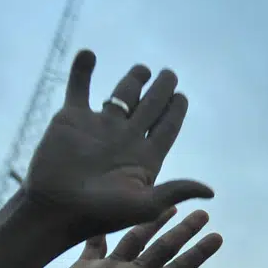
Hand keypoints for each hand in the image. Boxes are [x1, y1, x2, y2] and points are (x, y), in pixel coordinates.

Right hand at [24, 51, 212, 239]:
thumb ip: (176, 191)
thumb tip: (211, 192)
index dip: (176, 112)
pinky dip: (83, 70)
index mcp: (145, 156)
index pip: (167, 128)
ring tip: (143, 69)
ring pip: (121, 96)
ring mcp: (99, 126)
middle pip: (149, 107)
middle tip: (170, 74)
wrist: (57, 208)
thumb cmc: (101, 213)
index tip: (182, 96)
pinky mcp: (70, 119)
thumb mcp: (146, 205)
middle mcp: (125, 138)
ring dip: (133, 80)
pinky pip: (79, 88)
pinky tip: (89, 54)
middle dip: (161, 90)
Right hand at [56, 207, 221, 267]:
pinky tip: (106, 207)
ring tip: (165, 204)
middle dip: (182, 231)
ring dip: (148, 222)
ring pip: (134, 239)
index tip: (218, 237)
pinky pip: (93, 243)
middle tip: (203, 213)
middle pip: (163, 248)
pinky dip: (98, 227)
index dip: (198, 252)